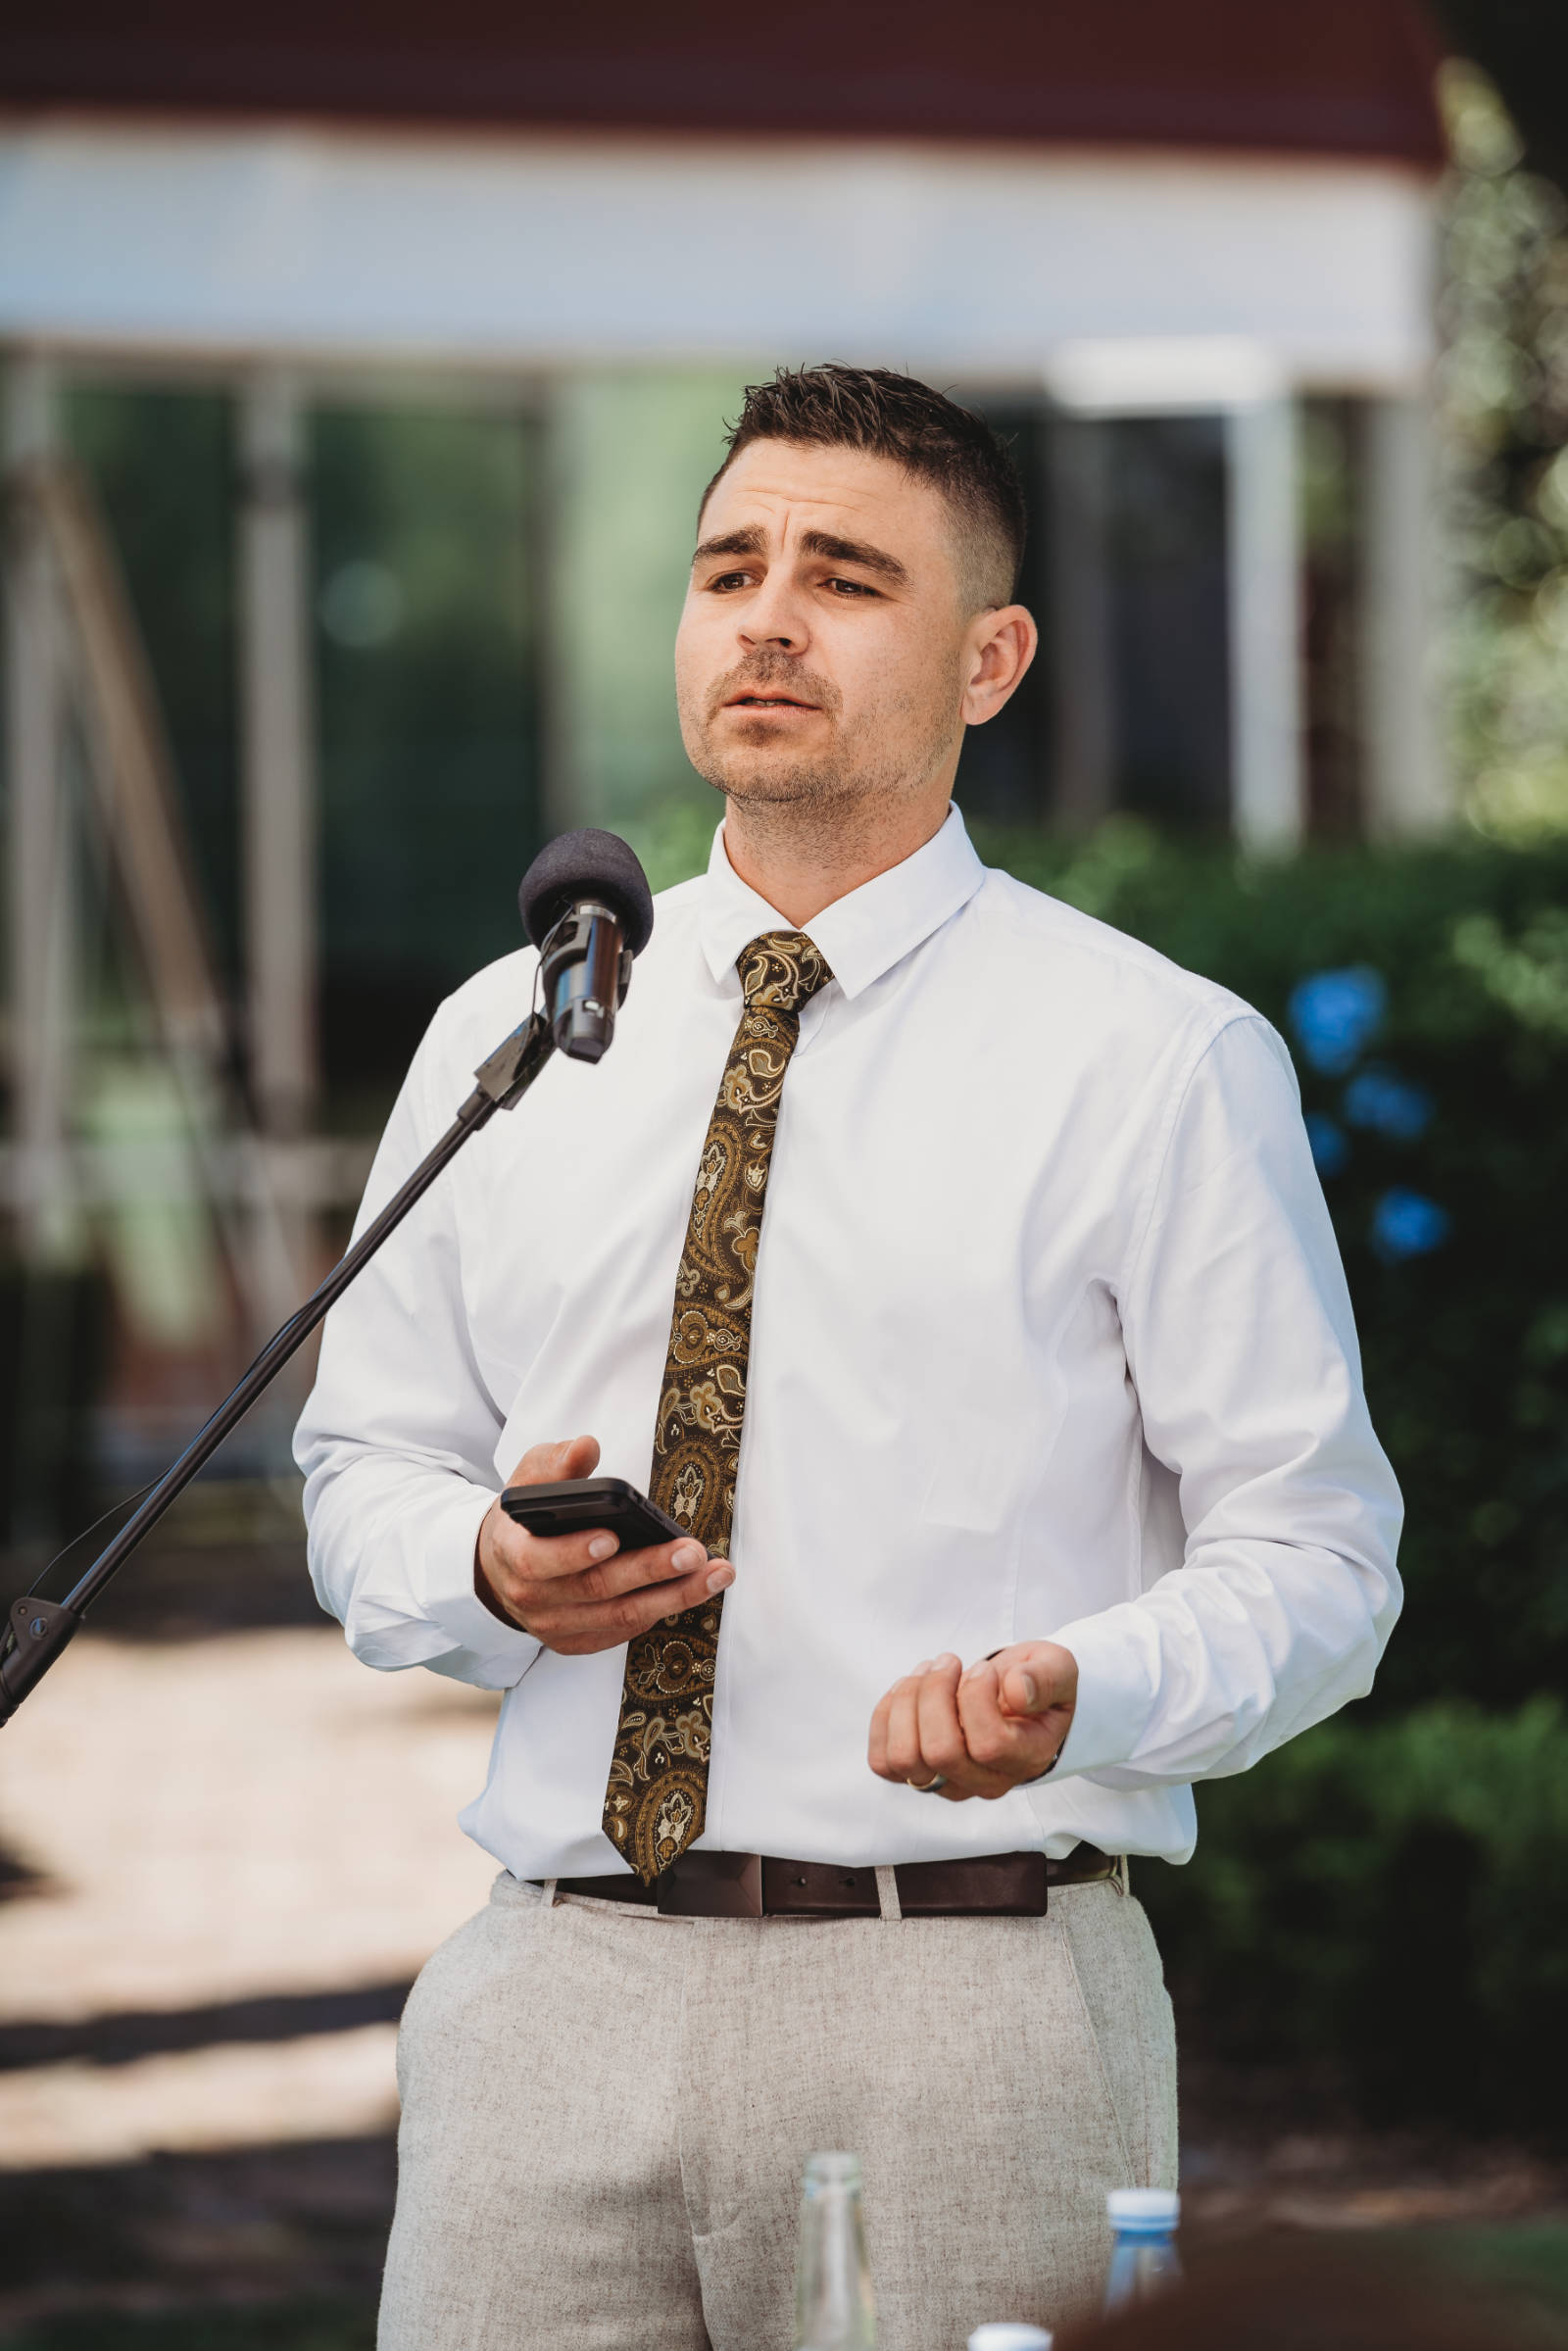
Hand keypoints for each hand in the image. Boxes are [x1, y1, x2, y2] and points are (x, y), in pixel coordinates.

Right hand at [475, 1434, 733, 1655]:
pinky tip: (693, 1589)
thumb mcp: (531, 1480)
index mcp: (514, 1554)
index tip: (613, 1537)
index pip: (541, 1560)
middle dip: (649, 1570)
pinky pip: (625, 1629)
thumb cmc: (526, 1519)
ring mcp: (557, 1626)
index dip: (576, 1551)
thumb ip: (557, 1462)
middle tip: (692, 1553)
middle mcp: (534, 1598)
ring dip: (675, 1597)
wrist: (503, 1568)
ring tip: (715, 1573)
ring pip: (621, 1615)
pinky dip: (661, 1611)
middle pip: (597, 1589)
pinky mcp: (580, 1641)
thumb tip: (586, 1447)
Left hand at [867, 1642, 1078, 1800]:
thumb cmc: (1036, 1683)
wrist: (1018, 1698)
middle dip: (934, 1693)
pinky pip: (883, 1760)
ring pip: (904, 1758)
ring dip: (907, 1702)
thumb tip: (1016, 1690)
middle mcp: (985, 1781)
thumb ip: (1045, 1678)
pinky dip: (885, 1717)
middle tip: (949, 1661)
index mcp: (1025, 1758)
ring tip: (927, 1672)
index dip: (977, 1697)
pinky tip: (908, 1689)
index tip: (985, 1668)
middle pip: (939, 1752)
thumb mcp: (1057, 1668)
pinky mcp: (918, 1773)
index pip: (988, 1745)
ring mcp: (949, 1782)